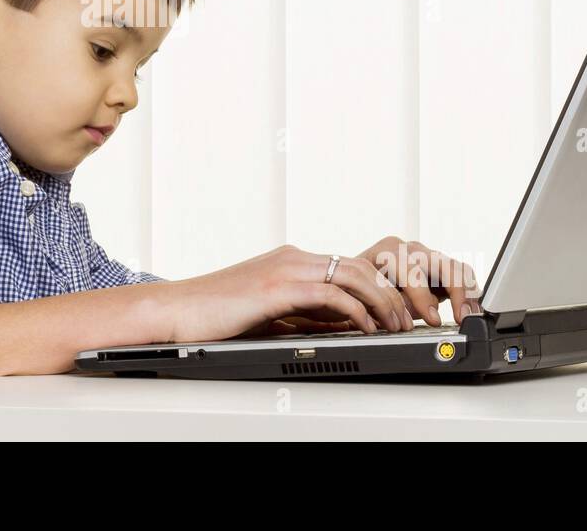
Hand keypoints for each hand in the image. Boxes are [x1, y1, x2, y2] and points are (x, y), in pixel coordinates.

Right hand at [150, 238, 481, 344]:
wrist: (176, 311)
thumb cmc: (214, 317)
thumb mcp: (269, 314)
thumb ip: (302, 315)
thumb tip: (339, 329)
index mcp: (293, 262)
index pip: (352, 266)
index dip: (382, 288)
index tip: (400, 312)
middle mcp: (294, 258)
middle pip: (362, 265)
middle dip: (393, 292)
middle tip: (410, 320)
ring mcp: (287, 268)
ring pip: (354, 274)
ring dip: (383, 302)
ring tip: (396, 326)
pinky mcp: (277, 286)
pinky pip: (331, 293)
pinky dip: (356, 311)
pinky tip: (365, 328)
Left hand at [353, 235, 482, 326]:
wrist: (358, 278)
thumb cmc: (359, 287)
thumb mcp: (367, 296)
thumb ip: (393, 304)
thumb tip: (419, 314)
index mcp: (387, 251)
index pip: (411, 270)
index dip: (423, 296)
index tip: (432, 319)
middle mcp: (410, 249)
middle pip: (441, 264)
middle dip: (455, 291)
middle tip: (461, 317)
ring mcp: (426, 256)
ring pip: (456, 268)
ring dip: (467, 293)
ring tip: (469, 316)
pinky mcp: (439, 266)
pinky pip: (461, 274)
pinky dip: (469, 292)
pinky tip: (470, 310)